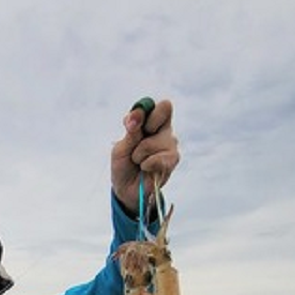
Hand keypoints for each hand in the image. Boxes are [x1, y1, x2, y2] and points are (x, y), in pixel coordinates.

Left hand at [110, 99, 178, 217]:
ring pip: (154, 141)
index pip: (161, 105)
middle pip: (163, 113)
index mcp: (152, 122)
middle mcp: (164, 130)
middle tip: (135, 146)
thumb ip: (131, 131)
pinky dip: (146, 164)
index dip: (146, 111)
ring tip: (138, 161)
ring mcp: (171, 145)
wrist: (126, 189)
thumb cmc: (123, 165)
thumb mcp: (121, 147)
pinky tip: (145, 169)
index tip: (132, 125)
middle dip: (142, 130)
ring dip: (139, 154)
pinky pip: (158, 158)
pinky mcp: (173, 160)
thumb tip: (136, 115)